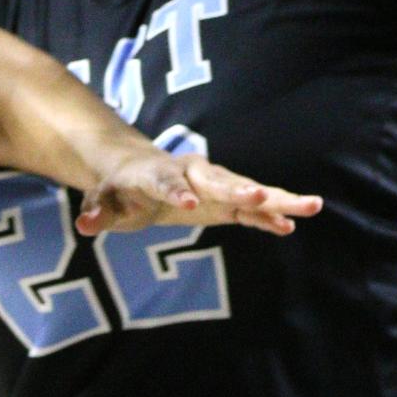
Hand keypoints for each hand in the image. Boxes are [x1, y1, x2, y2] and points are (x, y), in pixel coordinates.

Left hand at [76, 154, 321, 236]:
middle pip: (220, 181)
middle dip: (240, 188)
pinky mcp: (226, 200)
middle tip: (261, 194)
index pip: (167, 184)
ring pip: (248, 190)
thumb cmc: (118, 187)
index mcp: (158, 174)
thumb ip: (97, 212)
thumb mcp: (102, 201)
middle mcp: (192, 174)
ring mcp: (214, 186)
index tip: (191, 206)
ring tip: (312, 206)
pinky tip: (292, 225)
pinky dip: (270, 216)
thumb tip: (84, 226)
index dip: (177, 194)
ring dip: (278, 199)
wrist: (137, 169)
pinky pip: (252, 209)